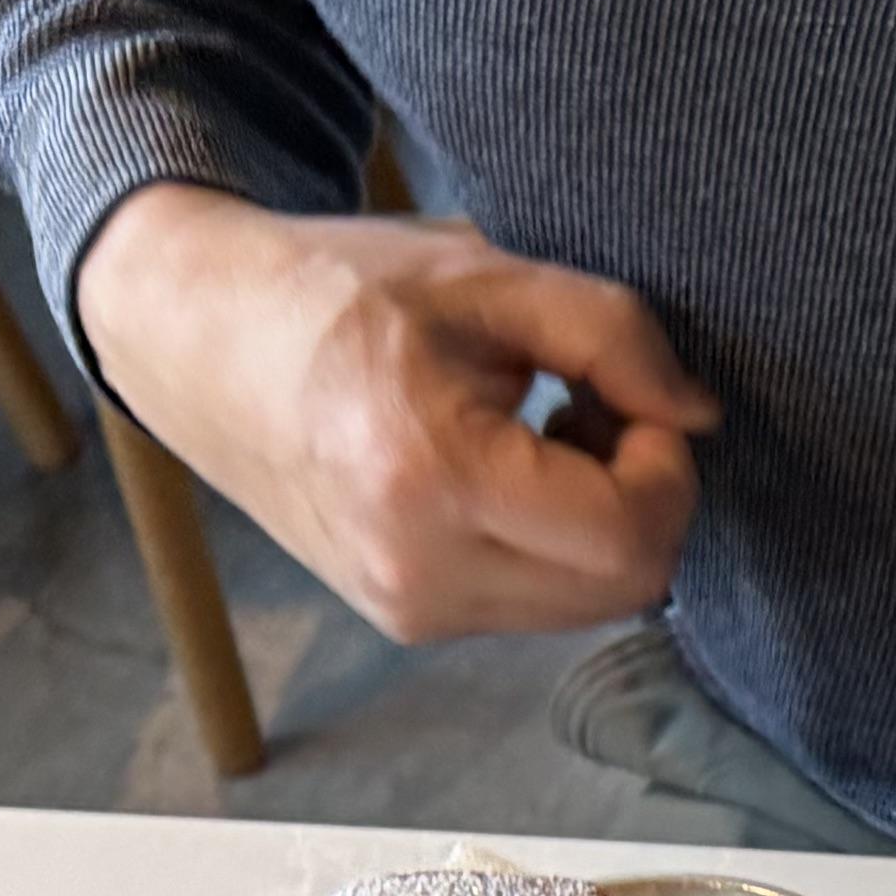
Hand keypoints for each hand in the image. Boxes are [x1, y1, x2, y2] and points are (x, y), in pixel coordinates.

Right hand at [79, 182, 715, 642]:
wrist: (197, 337)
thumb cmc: (336, 289)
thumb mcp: (483, 275)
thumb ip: (611, 335)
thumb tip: (698, 415)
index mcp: (430, 475)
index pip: (627, 535)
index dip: (668, 468)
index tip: (638, 399)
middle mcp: (416, 568)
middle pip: (624, 589)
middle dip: (646, 502)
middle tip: (601, 413)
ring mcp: (406, 609)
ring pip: (587, 607)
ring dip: (605, 529)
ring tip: (550, 434)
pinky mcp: (404, 619)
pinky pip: (536, 605)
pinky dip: (557, 548)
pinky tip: (514, 473)